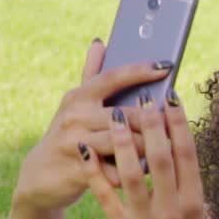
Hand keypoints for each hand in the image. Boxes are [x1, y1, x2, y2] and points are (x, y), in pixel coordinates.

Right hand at [13, 40, 168, 210]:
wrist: (42, 175)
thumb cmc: (70, 134)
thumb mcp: (76, 105)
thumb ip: (91, 75)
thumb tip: (100, 42)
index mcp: (79, 97)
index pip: (112, 77)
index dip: (140, 70)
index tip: (166, 65)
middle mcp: (75, 116)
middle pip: (127, 114)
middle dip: (154, 121)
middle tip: (176, 124)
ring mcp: (75, 143)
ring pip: (125, 142)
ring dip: (149, 147)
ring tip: (166, 148)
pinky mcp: (79, 171)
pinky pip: (118, 171)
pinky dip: (135, 171)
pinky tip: (148, 171)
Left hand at [81, 88, 208, 218]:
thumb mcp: (196, 208)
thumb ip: (187, 177)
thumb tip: (179, 136)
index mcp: (194, 200)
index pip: (187, 154)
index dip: (178, 124)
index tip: (169, 98)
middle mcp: (173, 209)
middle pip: (160, 159)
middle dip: (149, 125)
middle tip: (140, 99)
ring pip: (131, 175)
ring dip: (120, 142)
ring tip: (111, 116)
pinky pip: (106, 196)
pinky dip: (95, 172)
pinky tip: (87, 151)